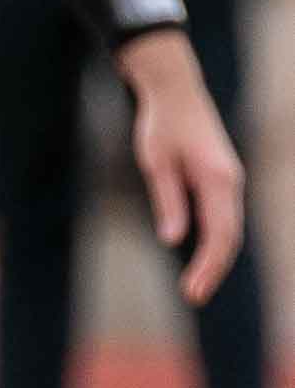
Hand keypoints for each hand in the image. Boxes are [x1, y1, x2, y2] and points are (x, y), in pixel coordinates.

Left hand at [121, 32, 251, 305]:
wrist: (176, 90)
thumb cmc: (161, 124)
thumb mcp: (156, 163)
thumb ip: (168, 200)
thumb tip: (172, 239)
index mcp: (218, 179)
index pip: (220, 234)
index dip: (208, 265)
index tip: (193, 290)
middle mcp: (232, 182)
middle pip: (230, 236)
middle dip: (214, 268)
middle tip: (193, 296)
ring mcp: (229, 180)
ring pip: (230, 227)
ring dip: (216, 257)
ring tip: (196, 284)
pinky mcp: (221, 178)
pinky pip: (224, 216)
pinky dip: (216, 240)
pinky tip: (203, 257)